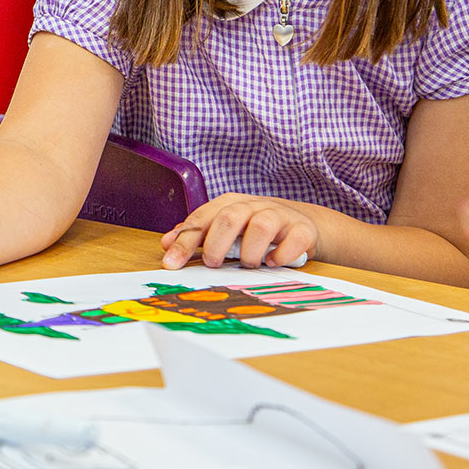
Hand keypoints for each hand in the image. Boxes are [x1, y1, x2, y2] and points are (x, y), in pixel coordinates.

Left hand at [160, 194, 317, 270]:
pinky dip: (281, 255)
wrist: (301, 223)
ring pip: (261, 227)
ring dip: (250, 252)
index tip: (171, 264)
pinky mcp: (302, 230)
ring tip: (248, 264)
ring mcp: (279, 216)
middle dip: (216, 245)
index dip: (184, 241)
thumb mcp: (224, 228)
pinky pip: (293, 240)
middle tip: (214, 264)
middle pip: (229, 218)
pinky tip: (273, 263)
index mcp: (230, 204)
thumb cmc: (254, 228)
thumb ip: (197, 235)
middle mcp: (253, 206)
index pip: (202, 219)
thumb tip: (166, 244)